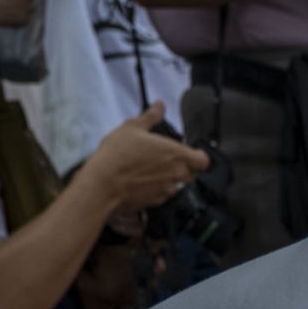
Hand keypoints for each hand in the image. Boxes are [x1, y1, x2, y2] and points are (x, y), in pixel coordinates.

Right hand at [82, 105, 210, 211]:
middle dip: (182, 166)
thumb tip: (159, 106)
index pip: (204, 160)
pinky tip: (141, 181)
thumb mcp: (133, 128)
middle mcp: (176, 174)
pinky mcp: (157, 202)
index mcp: (176, 154)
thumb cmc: (118, 155)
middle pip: (191, 173)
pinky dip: (156, 188)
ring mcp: (167, 190)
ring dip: (169, 178)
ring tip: (149, 169)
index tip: (189, 152)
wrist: (103, 184)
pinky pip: (163, 195)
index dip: (198, 156)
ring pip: (177, 184)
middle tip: (164, 158)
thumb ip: (150, 117)